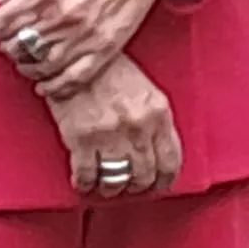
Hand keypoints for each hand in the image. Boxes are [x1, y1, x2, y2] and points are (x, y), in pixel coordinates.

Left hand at [0, 0, 181, 96]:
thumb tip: (0, 2)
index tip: (6, 27)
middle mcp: (58, 18)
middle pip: (15, 48)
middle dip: (12, 46)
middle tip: (18, 43)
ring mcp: (81, 37)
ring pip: (39, 67)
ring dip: (28, 67)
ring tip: (30, 61)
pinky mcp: (103, 49)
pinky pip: (71, 80)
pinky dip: (54, 87)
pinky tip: (46, 84)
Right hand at [46, 54, 182, 198]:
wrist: (77, 58)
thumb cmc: (111, 71)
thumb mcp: (145, 91)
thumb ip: (155, 120)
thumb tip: (157, 151)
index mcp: (158, 112)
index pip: (171, 159)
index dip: (165, 178)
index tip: (159, 184)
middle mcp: (138, 127)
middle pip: (145, 175)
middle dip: (138, 185)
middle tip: (131, 186)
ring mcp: (110, 135)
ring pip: (118, 181)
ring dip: (113, 188)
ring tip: (108, 186)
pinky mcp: (82, 140)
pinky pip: (87, 176)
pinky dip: (86, 184)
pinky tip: (85, 181)